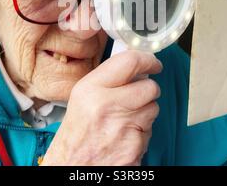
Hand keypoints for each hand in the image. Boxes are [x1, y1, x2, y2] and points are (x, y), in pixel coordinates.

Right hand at [41, 50, 162, 165]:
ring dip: (145, 112)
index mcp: (91, 88)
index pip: (130, 62)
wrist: (72, 165)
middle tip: (138, 95)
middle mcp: (107, 105)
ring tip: (124, 119)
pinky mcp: (134, 148)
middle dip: (149, 90)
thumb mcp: (82, 96)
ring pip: (153, 109)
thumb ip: (108, 78)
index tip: (153, 63)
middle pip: (150, 87)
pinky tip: (124, 136)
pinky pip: (150, 131)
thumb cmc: (77, 131)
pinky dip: (141, 132)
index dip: (148, 60)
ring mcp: (122, 128)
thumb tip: (136, 65)